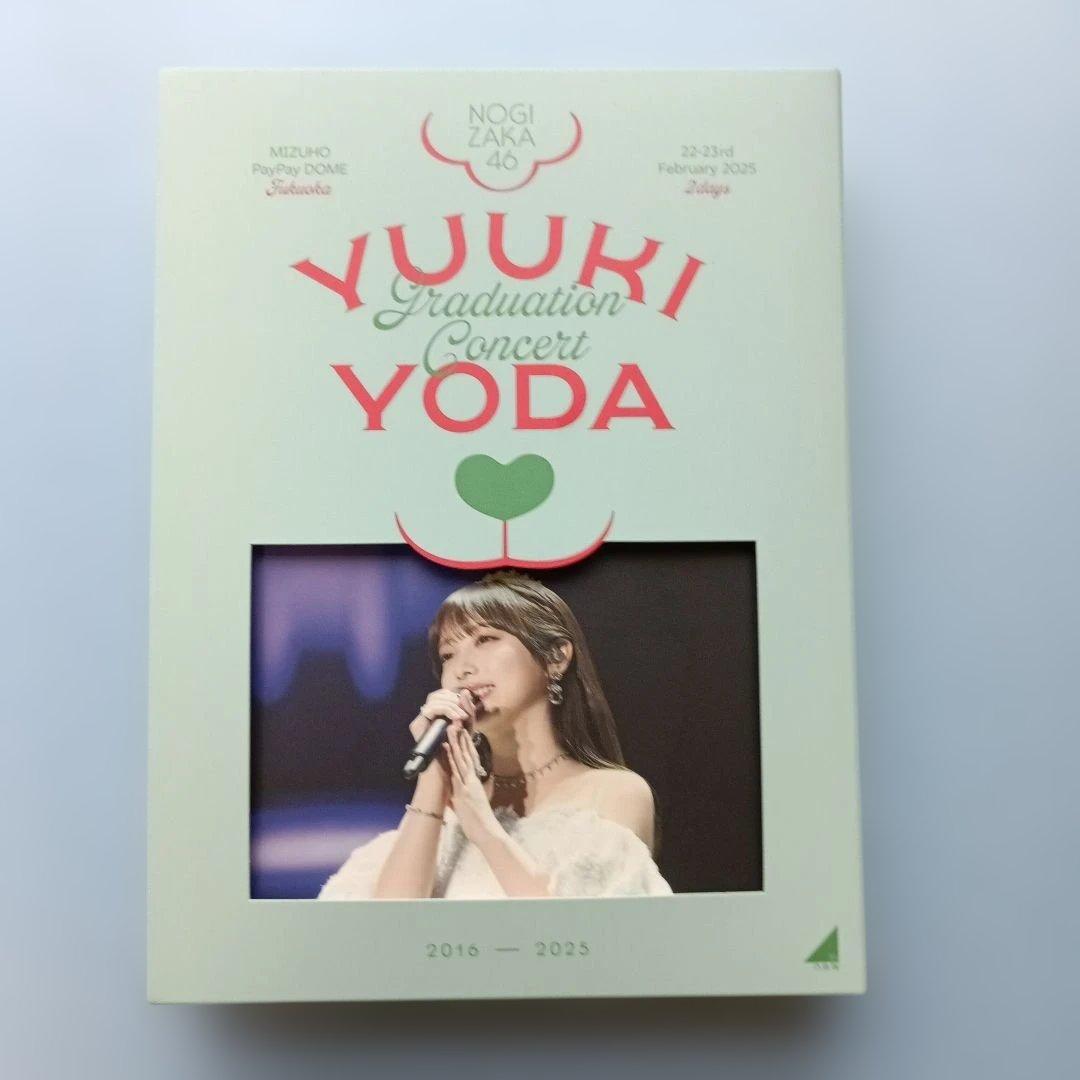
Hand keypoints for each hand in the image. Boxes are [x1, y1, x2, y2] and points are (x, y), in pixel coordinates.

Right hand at [408, 688, 476, 801]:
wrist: (444, 772)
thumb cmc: (456, 752)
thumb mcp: (466, 729)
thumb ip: (467, 712)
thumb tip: (464, 692)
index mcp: (438, 715)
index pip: (443, 695)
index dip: (455, 696)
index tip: (466, 705)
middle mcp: (427, 716)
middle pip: (437, 694)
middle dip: (453, 699)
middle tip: (464, 712)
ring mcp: (421, 720)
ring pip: (434, 699)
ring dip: (451, 705)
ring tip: (462, 717)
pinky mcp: (417, 725)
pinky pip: (431, 709)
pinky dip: (446, 710)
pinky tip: (457, 719)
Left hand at [443, 722, 501, 847]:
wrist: (486, 832)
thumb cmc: (479, 820)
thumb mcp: (470, 803)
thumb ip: (463, 794)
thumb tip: (455, 791)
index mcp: (474, 782)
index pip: (469, 759)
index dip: (465, 745)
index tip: (462, 732)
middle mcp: (472, 780)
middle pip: (466, 755)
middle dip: (461, 739)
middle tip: (457, 722)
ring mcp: (467, 784)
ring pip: (461, 759)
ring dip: (456, 743)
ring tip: (452, 728)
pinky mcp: (463, 791)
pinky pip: (456, 772)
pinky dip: (452, 760)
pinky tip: (447, 749)